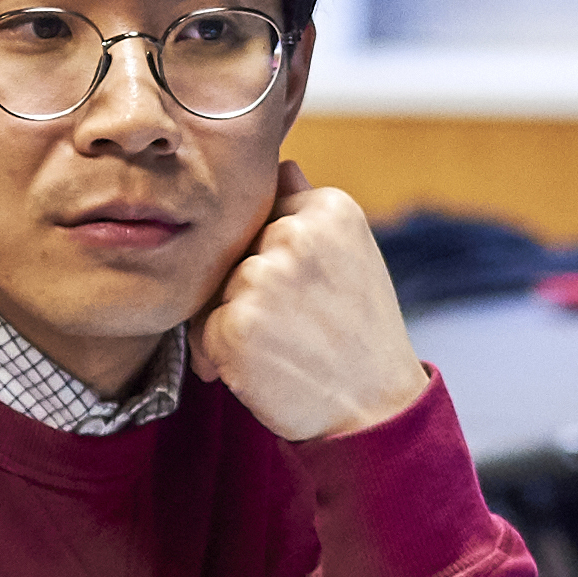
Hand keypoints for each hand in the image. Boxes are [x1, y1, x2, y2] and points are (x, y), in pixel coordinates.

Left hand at [195, 161, 431, 443]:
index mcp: (328, 208)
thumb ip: (308, 210)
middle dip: (247, 293)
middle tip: (293, 331)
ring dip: (230, 325)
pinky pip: (202, 330)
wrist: (375, 412)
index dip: (271, 261)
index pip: (264, 217)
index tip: (304, 298)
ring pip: (216, 291)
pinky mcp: (237, 322)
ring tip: (279, 351)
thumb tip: (282, 164)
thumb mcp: (350, 256)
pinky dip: (217, 358)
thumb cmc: (359, 337)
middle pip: (235, 253)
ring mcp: (264, 277)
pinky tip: (258, 371)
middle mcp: (296, 234)